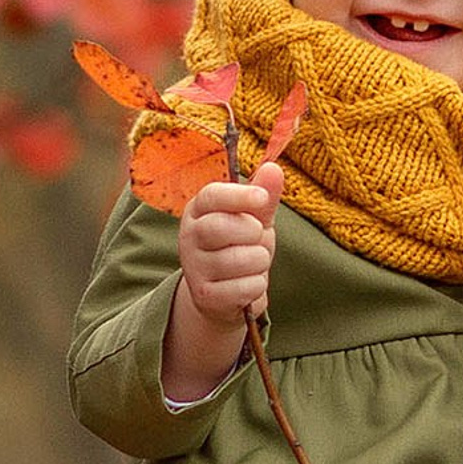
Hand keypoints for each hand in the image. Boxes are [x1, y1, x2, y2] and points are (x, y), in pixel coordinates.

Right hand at [165, 161, 284, 401]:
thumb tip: (273, 167)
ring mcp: (194, 268)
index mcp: (199, 210)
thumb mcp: (254, 218)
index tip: (262, 199)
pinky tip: (248, 285)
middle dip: (252, 232)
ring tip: (252, 263)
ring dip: (259, 261)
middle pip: (220, 227)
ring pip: (239, 259)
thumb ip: (263, 195)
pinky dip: (257, 286)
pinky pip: (244, 287)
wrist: (225, 294)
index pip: (211, 196)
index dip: (239, 195)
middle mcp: (189, 237)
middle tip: (255, 237)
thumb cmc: (240, 246)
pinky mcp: (204, 296)